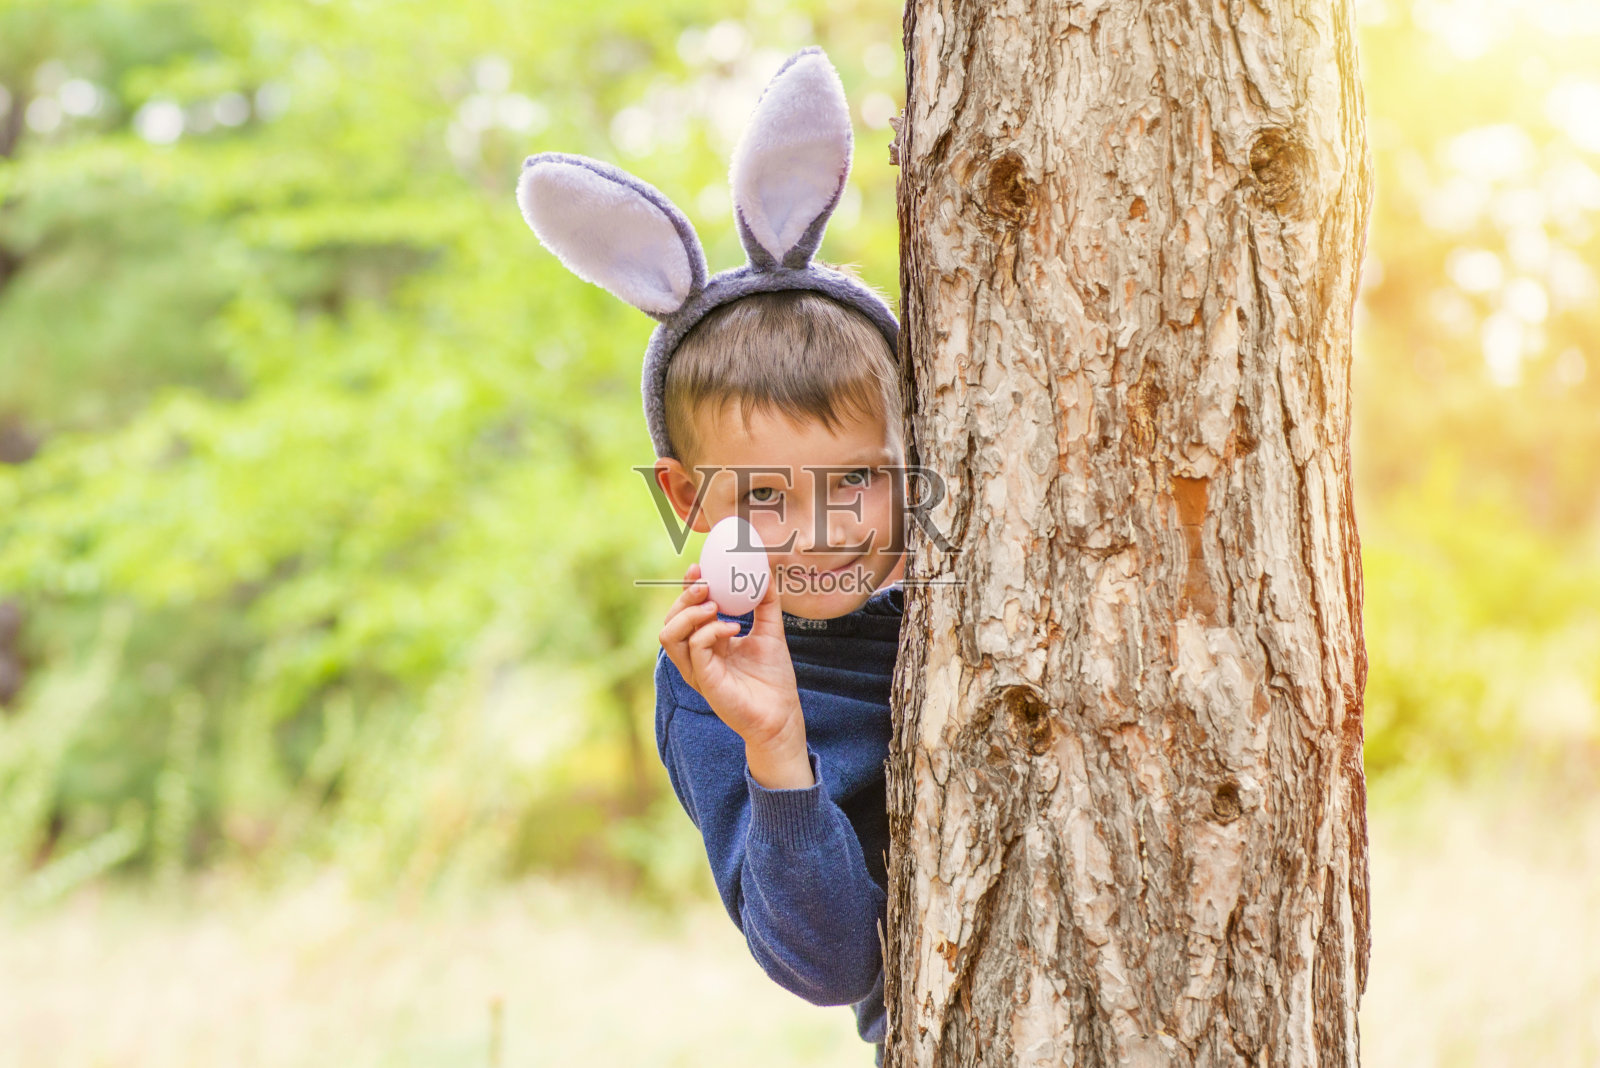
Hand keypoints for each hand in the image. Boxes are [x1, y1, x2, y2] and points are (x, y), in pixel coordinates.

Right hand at [658, 561, 805, 754]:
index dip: (688, 588)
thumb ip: (766, 604)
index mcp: (708, 642)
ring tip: (715, 605)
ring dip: (688, 613)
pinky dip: (711, 631)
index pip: (686, 611)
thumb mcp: (771, 632)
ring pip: (669, 634)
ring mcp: (697, 669)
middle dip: (684, 596)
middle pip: (670, 619)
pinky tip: (734, 628)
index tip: (700, 567)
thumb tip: (765, 574)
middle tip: (706, 583)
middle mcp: (696, 655)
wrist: (782, 714)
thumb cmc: (774, 678)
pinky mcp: (704, 680)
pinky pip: (695, 648)